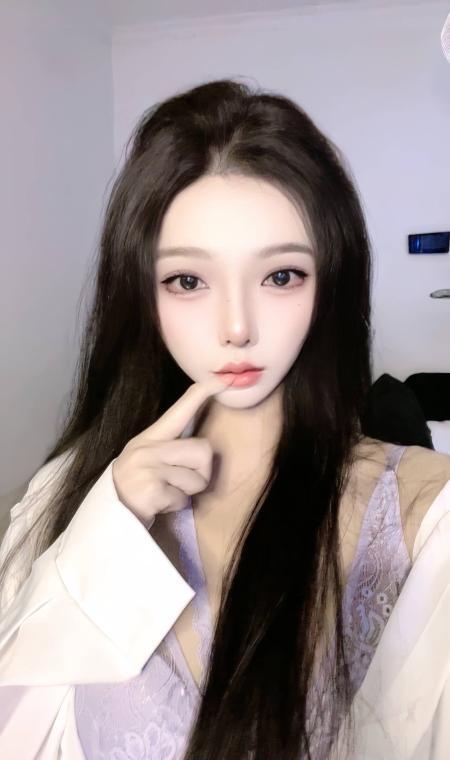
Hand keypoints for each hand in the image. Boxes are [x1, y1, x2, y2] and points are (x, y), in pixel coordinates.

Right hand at [112, 376, 232, 527]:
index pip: (178, 412)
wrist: (108, 518)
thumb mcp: (147, 460)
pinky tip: (157, 505)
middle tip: (182, 484)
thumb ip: (171, 449)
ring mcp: (147, 468)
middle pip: (203, 450)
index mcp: (148, 438)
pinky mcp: (150, 490)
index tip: (220, 380)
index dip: (199, 395)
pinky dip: (175, 506)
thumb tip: (204, 447)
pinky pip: (183, 498)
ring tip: (166, 494)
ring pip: (198, 478)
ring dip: (187, 493)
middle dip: (202, 473)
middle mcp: (147, 449)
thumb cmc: (136, 488)